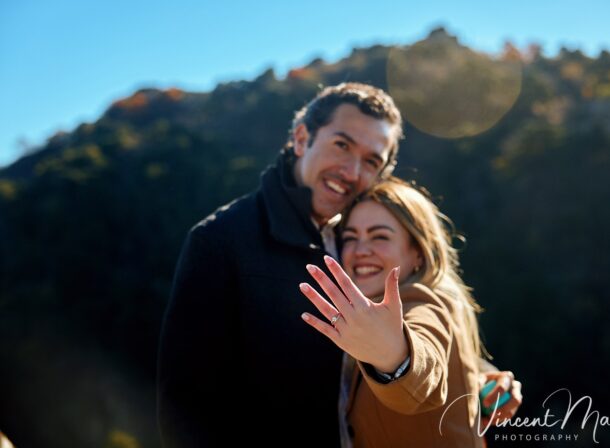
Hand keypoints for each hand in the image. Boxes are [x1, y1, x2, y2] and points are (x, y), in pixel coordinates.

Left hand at [300, 255, 408, 372]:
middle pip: (334, 294)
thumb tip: (397, 267)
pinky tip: (303, 314)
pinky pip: (326, 330)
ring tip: (302, 285)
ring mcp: (346, 329)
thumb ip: (392, 286)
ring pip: (326, 310)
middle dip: (321, 279)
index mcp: (365, 306)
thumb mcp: (394, 306)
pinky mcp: (341, 341)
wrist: (390, 355)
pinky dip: (315, 322)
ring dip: (314, 297)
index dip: (336, 271)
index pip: (346, 284)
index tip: (326, 259)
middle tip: (310, 267)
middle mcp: (353, 317)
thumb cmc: (392, 327)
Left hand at [479, 370, 522, 427]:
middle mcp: (515, 387)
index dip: (495, 396)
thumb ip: (478, 382)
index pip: (503, 387)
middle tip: (491, 414)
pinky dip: (497, 421)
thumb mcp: (479, 378)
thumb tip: (477, 389)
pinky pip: (507, 417)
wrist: (486, 384)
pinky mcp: (513, 408)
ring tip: (487, 421)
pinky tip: (486, 422)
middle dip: (504, 409)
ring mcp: (516, 398)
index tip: (485, 404)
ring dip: (500, 418)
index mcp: (506, 377)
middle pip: (515, 400)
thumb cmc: (481, 380)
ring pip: (513, 411)